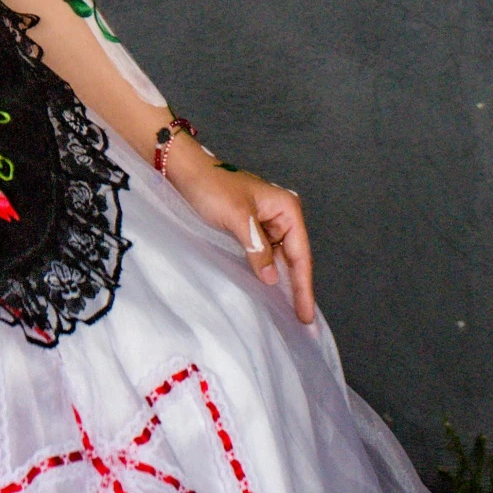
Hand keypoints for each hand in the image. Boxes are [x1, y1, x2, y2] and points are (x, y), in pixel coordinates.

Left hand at [160, 136, 314, 324]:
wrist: (186, 171)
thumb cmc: (212, 187)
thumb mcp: (237, 217)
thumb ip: (257, 248)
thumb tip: (272, 280)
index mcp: (287, 208)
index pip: (300, 254)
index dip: (304, 286)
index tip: (306, 315)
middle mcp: (282, 215)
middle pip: (294, 258)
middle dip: (297, 287)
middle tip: (302, 321)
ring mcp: (267, 222)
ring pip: (279, 259)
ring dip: (282, 282)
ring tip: (289, 312)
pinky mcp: (252, 228)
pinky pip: (264, 255)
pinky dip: (266, 271)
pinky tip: (268, 290)